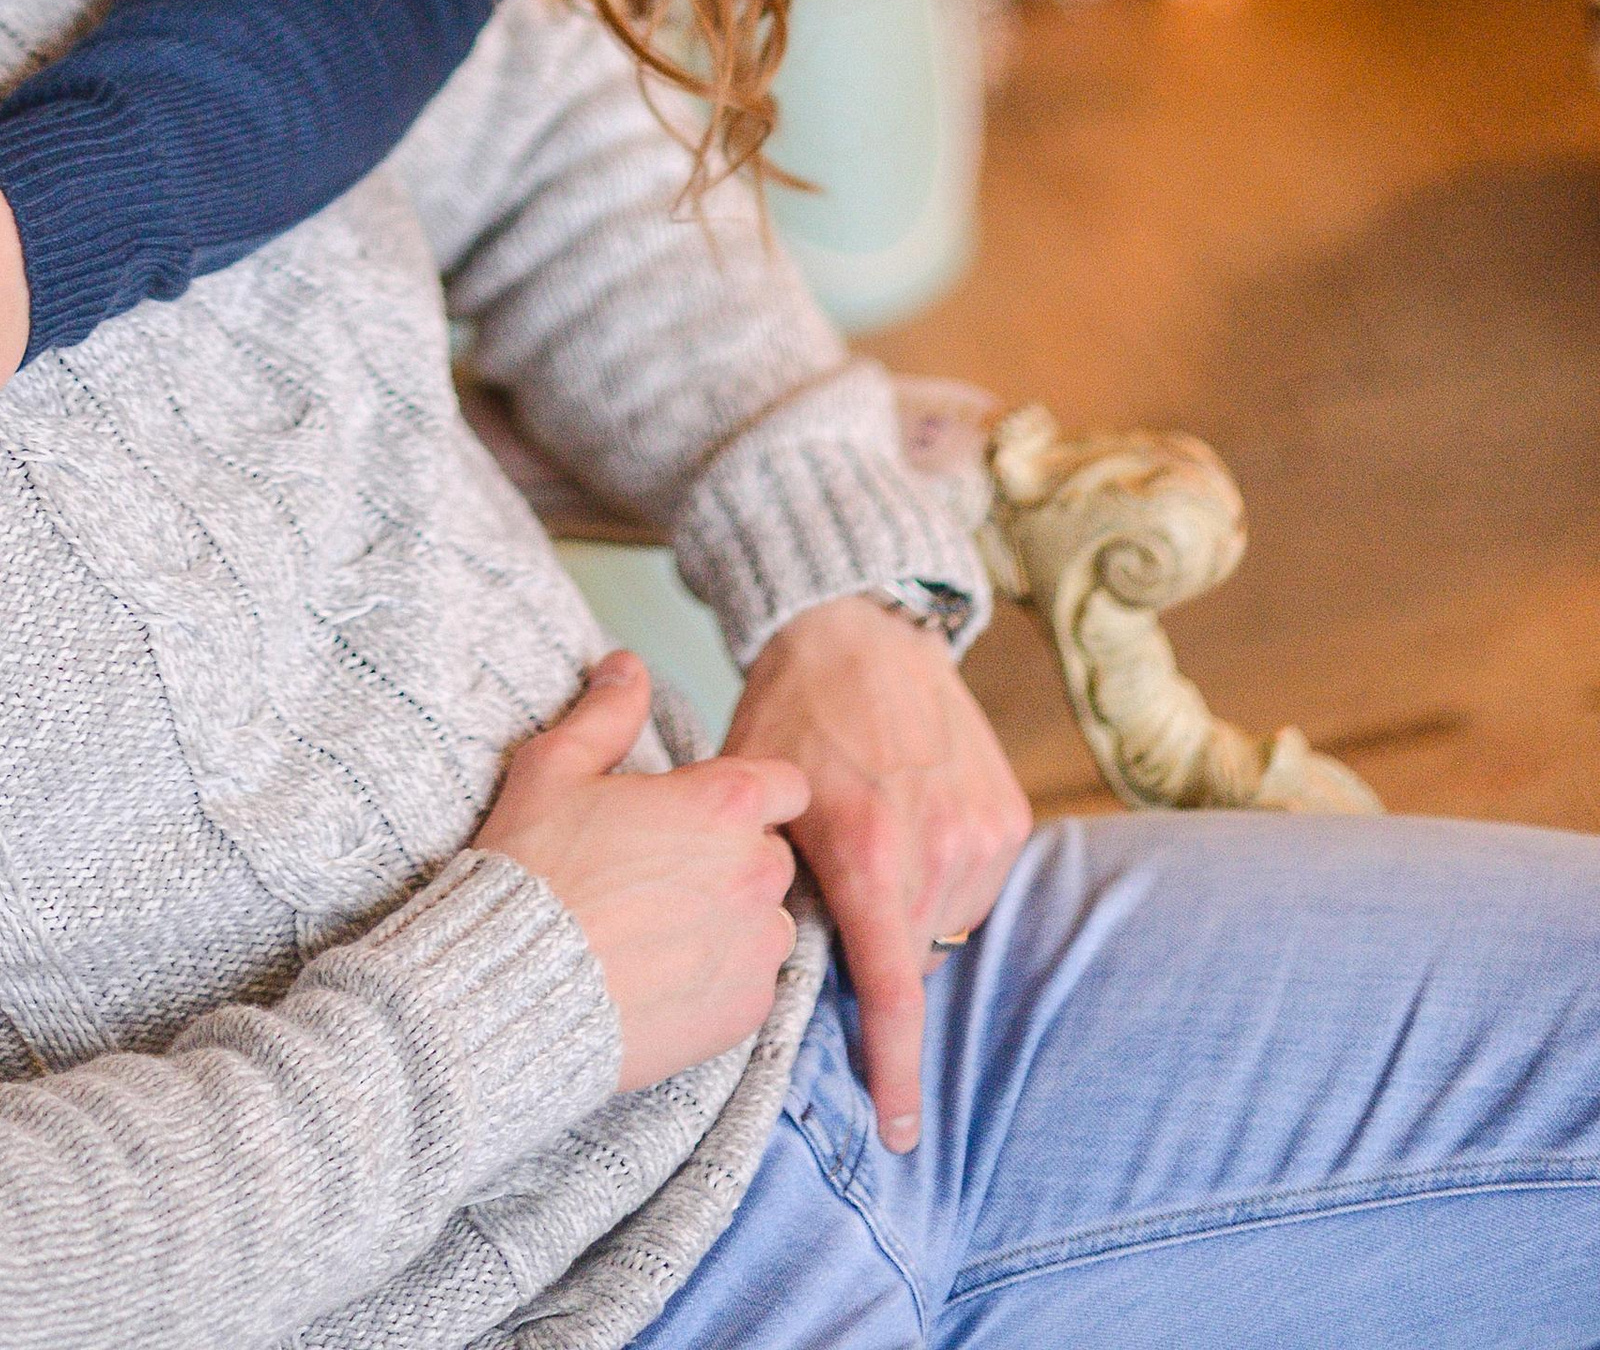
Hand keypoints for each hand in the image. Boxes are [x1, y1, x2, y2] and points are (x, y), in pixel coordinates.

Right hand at [473, 651, 808, 1093]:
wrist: (516, 988)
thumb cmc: (534, 870)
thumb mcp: (555, 767)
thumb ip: (606, 712)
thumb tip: (626, 664)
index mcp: (724, 802)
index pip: (786, 784)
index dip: (751, 793)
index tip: (708, 811)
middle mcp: (756, 871)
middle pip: (772, 854)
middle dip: (732, 858)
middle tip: (663, 874)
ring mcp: (755, 947)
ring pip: (767, 922)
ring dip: (732, 921)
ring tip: (661, 930)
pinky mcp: (745, 1011)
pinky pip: (751, 984)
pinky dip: (720, 979)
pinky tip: (662, 976)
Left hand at [726, 594, 1030, 1153]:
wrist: (859, 629)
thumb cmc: (790, 715)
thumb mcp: (754, 801)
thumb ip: (767, 886)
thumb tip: (766, 969)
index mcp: (869, 856)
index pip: (894, 995)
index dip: (896, 1072)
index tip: (900, 1135)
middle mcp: (938, 851)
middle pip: (913, 959)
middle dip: (878, 951)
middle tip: (842, 897)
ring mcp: (982, 832)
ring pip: (946, 925)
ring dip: (911, 910)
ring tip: (872, 841)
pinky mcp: (1010, 814)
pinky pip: (976, 884)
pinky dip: (942, 876)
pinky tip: (906, 824)